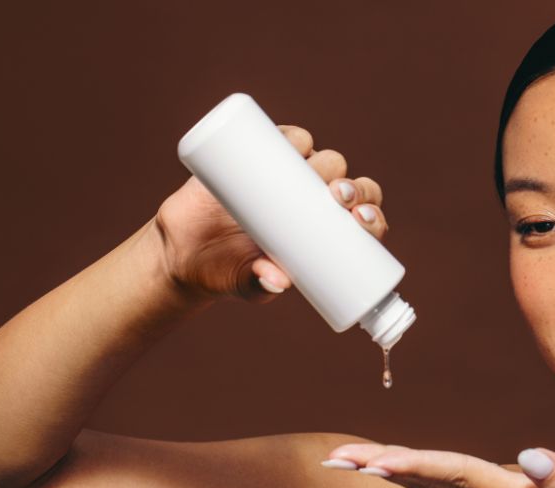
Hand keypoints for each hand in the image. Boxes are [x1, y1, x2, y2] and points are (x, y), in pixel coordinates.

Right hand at [152, 125, 390, 302]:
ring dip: (329, 161)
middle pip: (348, 186)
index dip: (371, 216)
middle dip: (353, 187)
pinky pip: (282, 139)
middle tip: (338, 197)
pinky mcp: (257, 158)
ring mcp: (287, 177)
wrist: (184, 250)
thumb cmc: (228, 271)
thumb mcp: (247, 283)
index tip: (362, 220)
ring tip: (317, 172)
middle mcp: (312, 200)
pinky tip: (298, 141)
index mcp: (324, 232)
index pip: (361, 220)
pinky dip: (291, 137)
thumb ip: (261, 284)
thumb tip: (277, 283)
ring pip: (322, 159)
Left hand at [320, 442, 554, 487]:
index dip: (418, 465)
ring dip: (386, 473)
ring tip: (344, 461)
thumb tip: (531, 456)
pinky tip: (385, 467)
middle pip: (429, 484)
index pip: (459, 476)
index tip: (377, 462)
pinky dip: (408, 477)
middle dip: (382, 470)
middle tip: (335, 460)